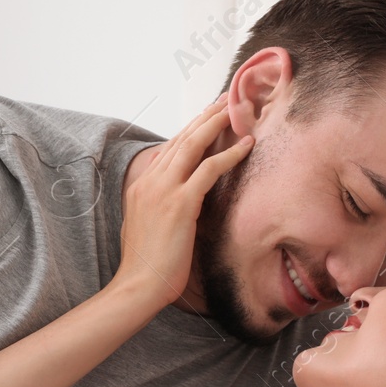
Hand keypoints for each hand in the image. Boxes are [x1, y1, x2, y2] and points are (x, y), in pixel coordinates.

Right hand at [116, 96, 252, 305]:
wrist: (138, 285)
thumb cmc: (147, 266)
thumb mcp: (146, 227)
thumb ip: (159, 208)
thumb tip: (177, 203)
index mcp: (141, 185)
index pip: (169, 148)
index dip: (191, 130)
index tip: (207, 117)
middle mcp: (150, 181)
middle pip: (181, 138)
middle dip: (205, 117)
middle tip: (225, 101)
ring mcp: (163, 190)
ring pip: (193, 145)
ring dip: (217, 124)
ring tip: (237, 111)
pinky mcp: (180, 203)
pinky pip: (209, 170)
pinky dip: (229, 155)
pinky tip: (246, 145)